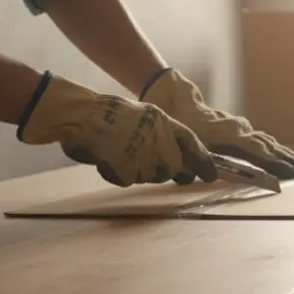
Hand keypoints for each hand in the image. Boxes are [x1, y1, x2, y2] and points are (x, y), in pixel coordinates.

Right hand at [17, 73, 217, 186]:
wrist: (82, 114)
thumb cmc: (113, 115)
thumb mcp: (147, 117)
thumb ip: (166, 136)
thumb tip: (184, 165)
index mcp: (165, 123)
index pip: (194, 146)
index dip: (204, 162)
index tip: (212, 175)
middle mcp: (158, 138)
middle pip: (174, 168)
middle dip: (166, 171)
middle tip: (149, 163)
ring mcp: (142, 154)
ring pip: (151, 176)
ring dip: (139, 171)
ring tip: (121, 152)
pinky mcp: (126, 167)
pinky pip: (128, 179)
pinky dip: (118, 173)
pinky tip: (109, 158)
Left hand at [142, 68, 293, 180]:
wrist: (174, 99)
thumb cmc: (178, 123)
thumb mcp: (183, 142)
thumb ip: (196, 161)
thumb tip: (210, 176)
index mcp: (228, 134)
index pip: (255, 149)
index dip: (271, 161)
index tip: (288, 171)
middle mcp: (239, 130)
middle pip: (269, 146)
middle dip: (289, 159)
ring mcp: (241, 129)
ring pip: (269, 144)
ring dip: (287, 155)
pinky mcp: (240, 132)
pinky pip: (262, 142)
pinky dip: (276, 151)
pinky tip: (287, 159)